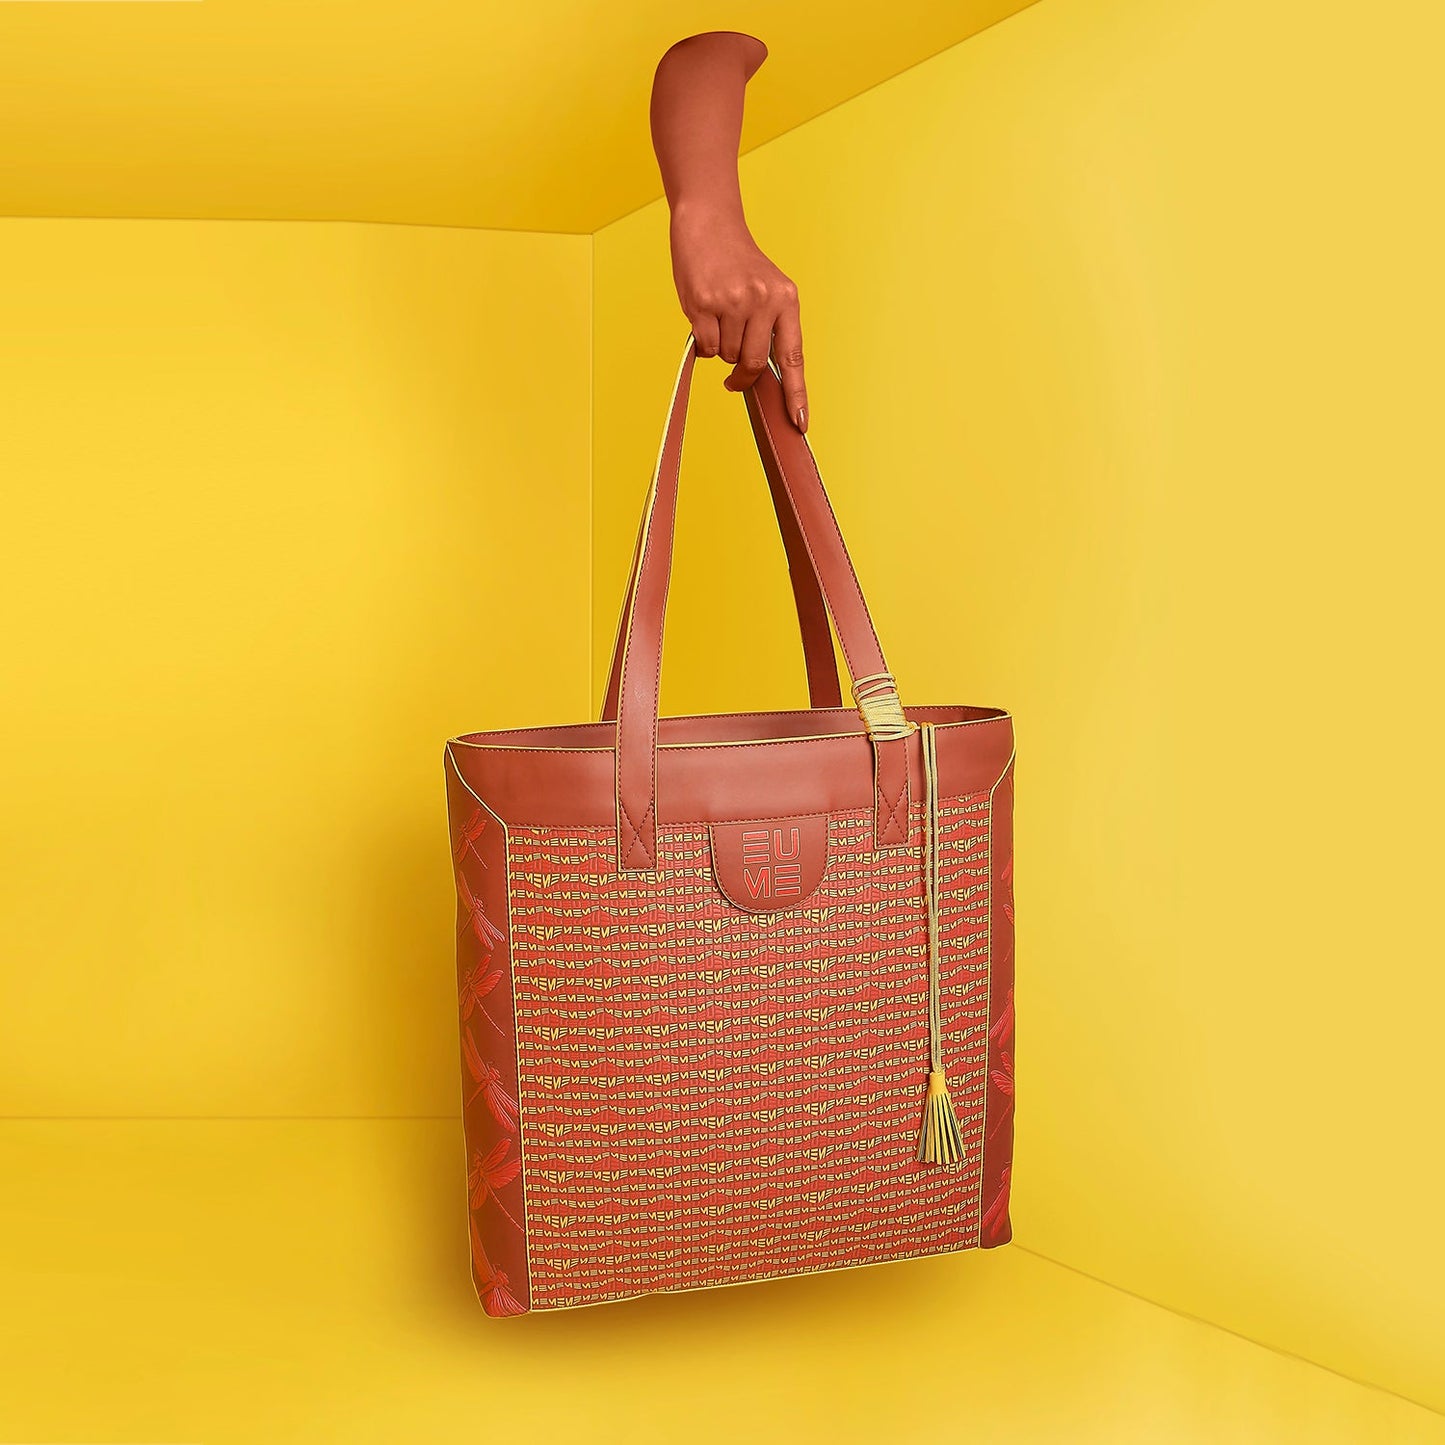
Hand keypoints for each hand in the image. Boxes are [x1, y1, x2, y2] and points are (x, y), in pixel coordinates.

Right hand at [669, 202, 808, 431]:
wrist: (709, 222)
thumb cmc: (737, 263)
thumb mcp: (766, 290)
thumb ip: (769, 327)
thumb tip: (758, 376)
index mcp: (786, 299)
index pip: (793, 356)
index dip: (796, 394)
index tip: (799, 422)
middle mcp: (763, 300)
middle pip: (753, 363)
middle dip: (742, 375)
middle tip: (733, 378)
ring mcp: (733, 301)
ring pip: (727, 356)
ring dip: (721, 349)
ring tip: (719, 318)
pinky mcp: (704, 303)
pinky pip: (706, 347)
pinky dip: (703, 343)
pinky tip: (704, 317)